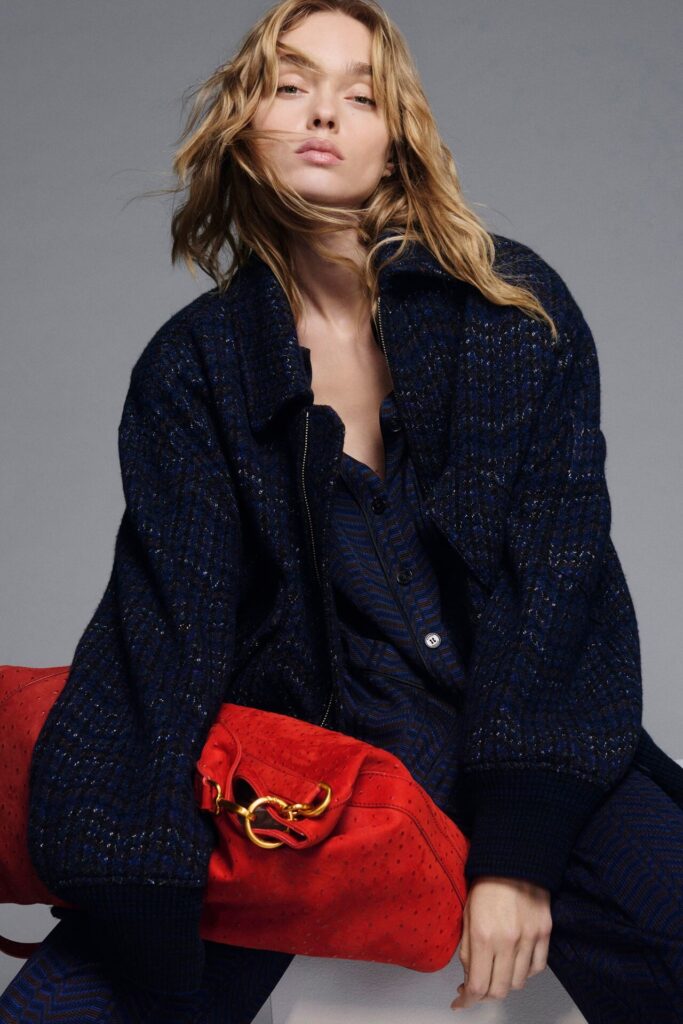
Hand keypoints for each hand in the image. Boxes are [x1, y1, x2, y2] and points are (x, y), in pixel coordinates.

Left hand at [451, 876, 551, 1011]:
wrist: (514, 859)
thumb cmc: (486, 884)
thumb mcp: (466, 915)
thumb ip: (468, 950)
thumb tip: (469, 979)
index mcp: (484, 936)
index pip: (478, 986)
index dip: (467, 1001)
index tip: (460, 1002)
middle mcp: (508, 942)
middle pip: (500, 990)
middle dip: (485, 994)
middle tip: (477, 987)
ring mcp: (530, 939)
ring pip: (519, 982)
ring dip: (505, 983)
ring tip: (496, 971)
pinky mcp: (544, 934)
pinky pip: (537, 968)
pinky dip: (525, 972)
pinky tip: (515, 963)